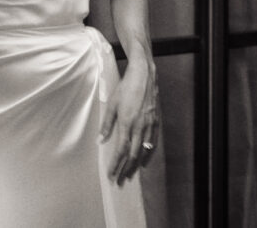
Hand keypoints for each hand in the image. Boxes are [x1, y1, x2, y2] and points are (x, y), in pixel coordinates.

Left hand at [100, 58, 158, 184]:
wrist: (144, 76)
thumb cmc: (126, 88)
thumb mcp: (111, 104)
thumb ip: (106, 124)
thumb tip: (100, 141)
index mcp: (127, 123)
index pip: (121, 150)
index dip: (115, 164)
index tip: (111, 175)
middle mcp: (140, 126)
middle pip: (133, 155)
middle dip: (126, 170)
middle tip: (120, 181)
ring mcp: (149, 124)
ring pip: (144, 151)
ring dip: (136, 165)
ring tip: (131, 175)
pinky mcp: (156, 121)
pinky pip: (153, 142)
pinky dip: (149, 154)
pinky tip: (144, 159)